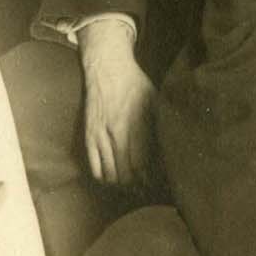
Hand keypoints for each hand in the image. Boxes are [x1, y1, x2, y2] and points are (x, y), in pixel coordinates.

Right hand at [77, 28, 155, 188]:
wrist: (108, 67)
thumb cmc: (135, 83)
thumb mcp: (154, 100)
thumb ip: (158, 125)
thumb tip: (166, 148)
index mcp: (135, 125)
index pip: (141, 164)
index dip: (147, 179)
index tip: (153, 183)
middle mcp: (117, 133)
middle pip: (125, 174)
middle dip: (135, 186)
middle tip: (142, 187)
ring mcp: (101, 135)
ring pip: (109, 174)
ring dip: (120, 183)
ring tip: (129, 184)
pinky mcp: (89, 135)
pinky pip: (94, 166)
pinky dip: (103, 177)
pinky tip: (112, 176)